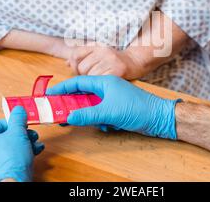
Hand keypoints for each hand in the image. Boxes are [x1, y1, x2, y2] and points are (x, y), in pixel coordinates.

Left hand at [0, 106, 44, 181]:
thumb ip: (18, 118)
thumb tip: (18, 109)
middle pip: (6, 136)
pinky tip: (33, 155)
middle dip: (23, 135)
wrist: (11, 183)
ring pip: (10, 149)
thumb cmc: (11, 159)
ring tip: (36, 146)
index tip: (24, 124)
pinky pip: (10, 160)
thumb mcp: (18, 132)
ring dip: (25, 145)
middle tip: (32, 136)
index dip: (14, 122)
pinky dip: (21, 156)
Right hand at [47, 76, 180, 139]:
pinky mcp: (117, 108)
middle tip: (60, 112)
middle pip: (83, 94)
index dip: (63, 87)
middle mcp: (107, 88)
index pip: (78, 82)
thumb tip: (69, 117)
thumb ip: (87, 115)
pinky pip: (101, 113)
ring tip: (90, 123)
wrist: (160, 117)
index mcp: (104, 81)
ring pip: (92, 106)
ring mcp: (112, 98)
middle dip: (73, 105)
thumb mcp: (109, 112)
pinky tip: (108, 127)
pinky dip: (101, 121)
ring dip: (90, 116)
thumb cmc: (137, 109)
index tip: (49, 94)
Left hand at [67, 46, 145, 79]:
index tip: (77, 71)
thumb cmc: (114, 60)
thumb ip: (82, 58)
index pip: (75, 54)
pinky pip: (101, 81)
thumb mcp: (98, 54)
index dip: (73, 65)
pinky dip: (100, 85)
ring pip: (90, 76)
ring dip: (92, 82)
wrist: (136, 61)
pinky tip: (105, 84)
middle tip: (91, 78)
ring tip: (99, 81)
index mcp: (96, 46)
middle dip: (83, 76)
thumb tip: (67, 63)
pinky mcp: (118, 70)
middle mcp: (103, 51)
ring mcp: (111, 60)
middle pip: (82, 67)